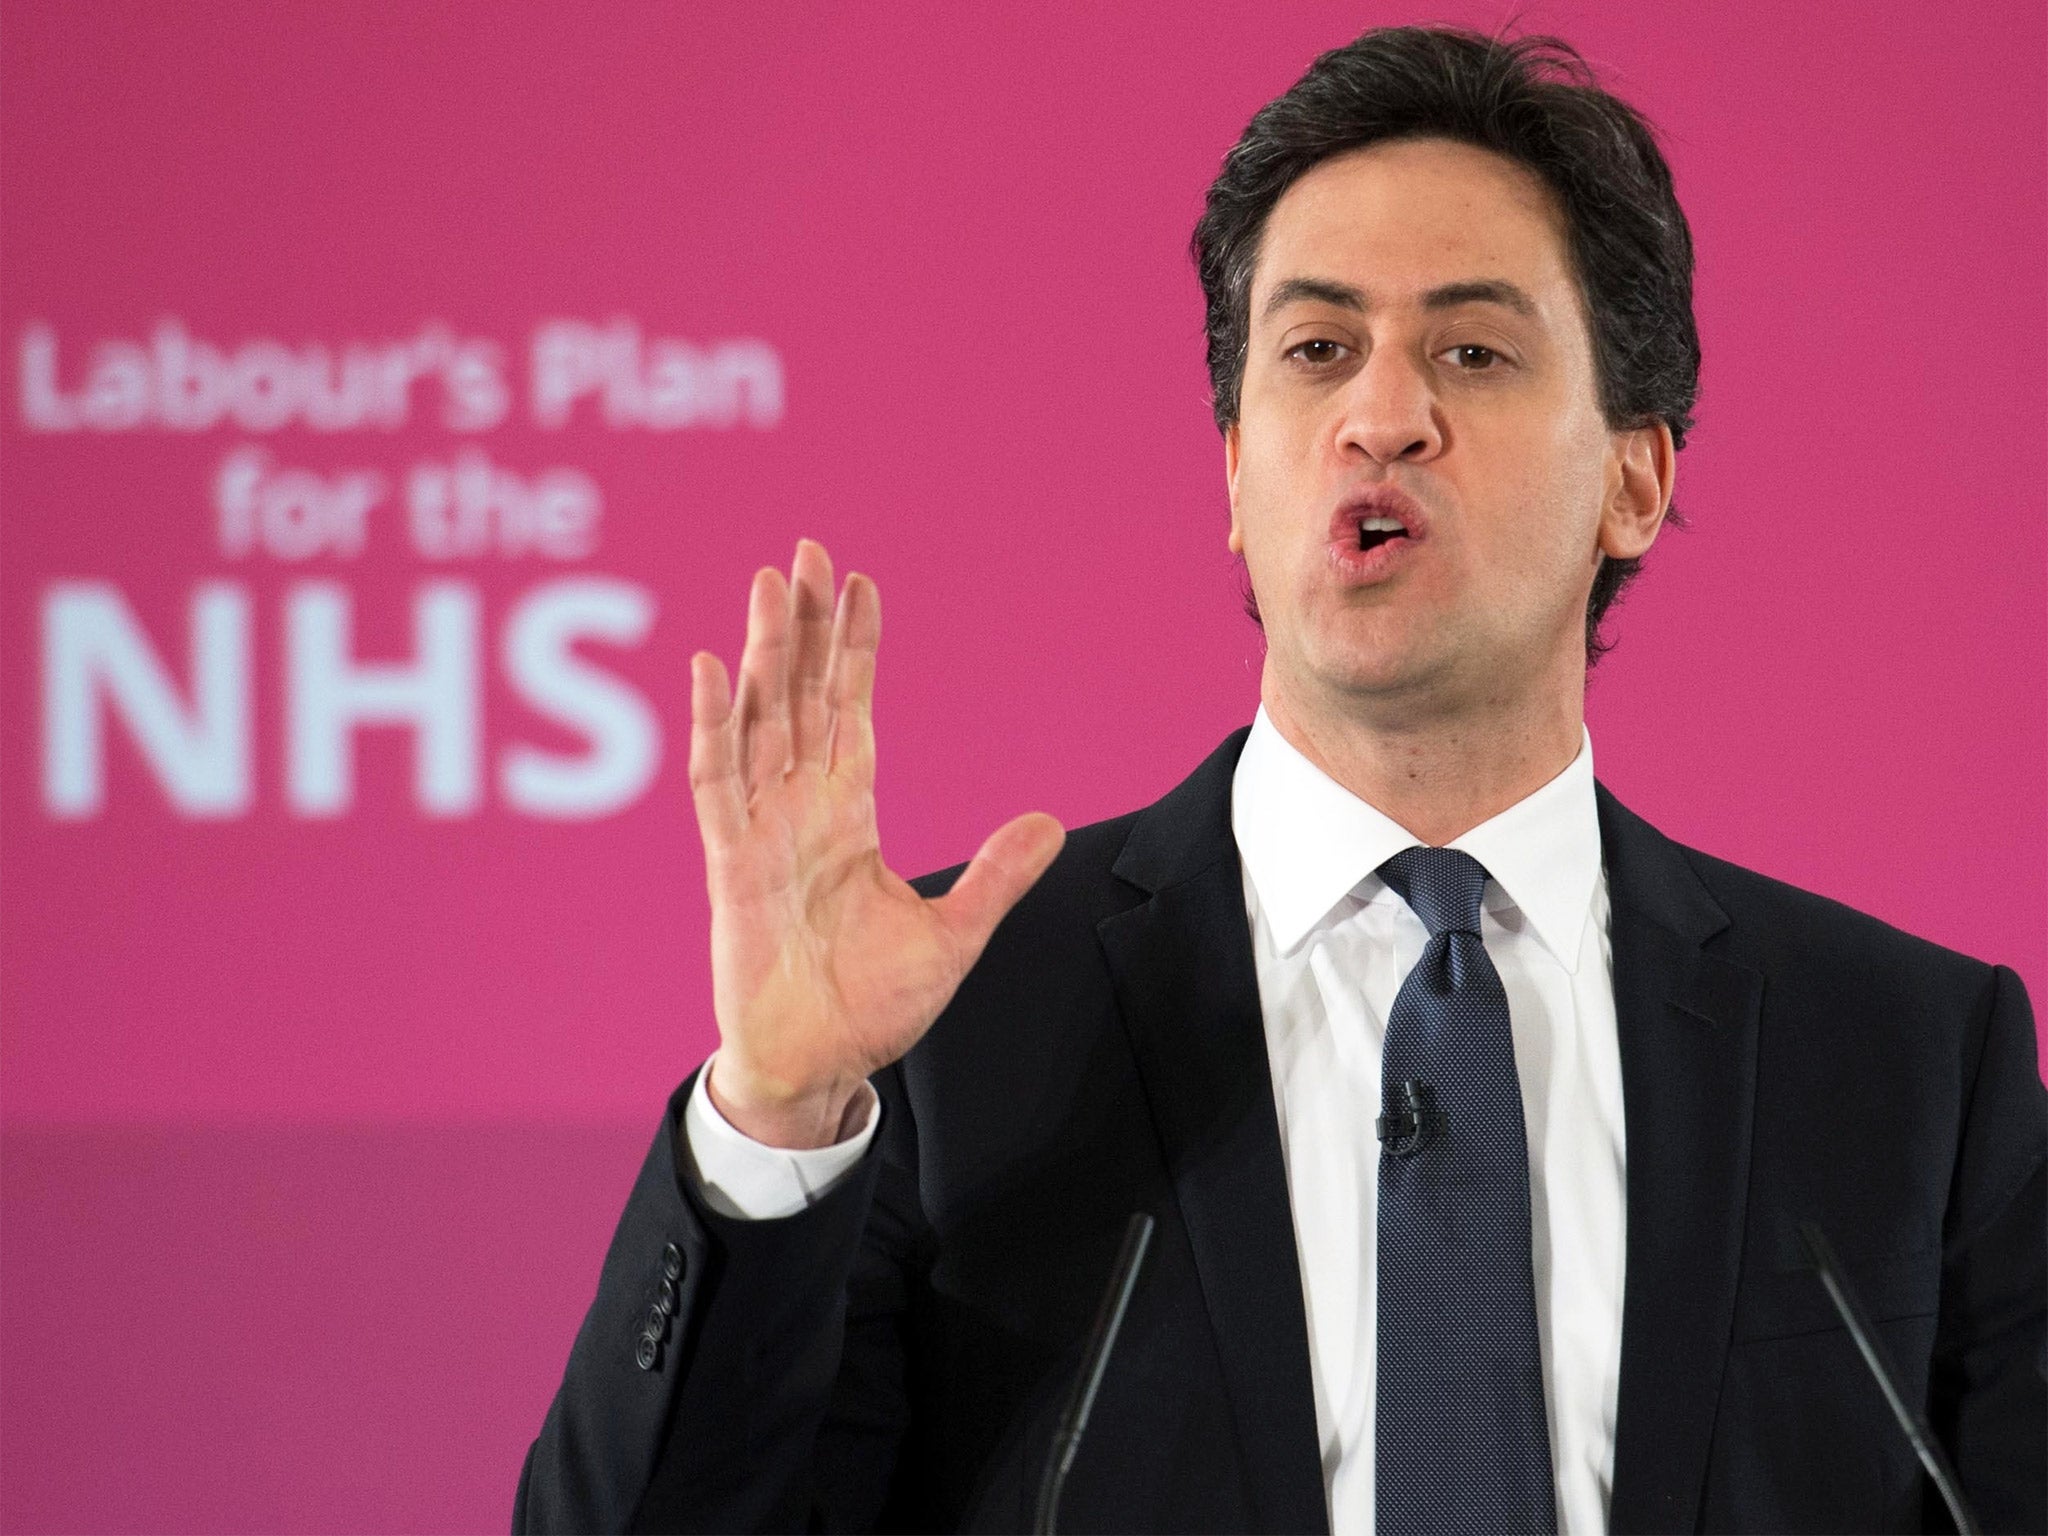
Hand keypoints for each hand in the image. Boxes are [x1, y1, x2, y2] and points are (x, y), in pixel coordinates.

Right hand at [689, 540, 1065, 1147]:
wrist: (819, 1066)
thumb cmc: (873, 1005)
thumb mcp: (952, 933)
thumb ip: (995, 875)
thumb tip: (1049, 821)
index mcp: (848, 815)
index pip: (850, 711)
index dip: (854, 649)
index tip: (862, 585)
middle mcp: (800, 809)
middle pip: (801, 696)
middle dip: (805, 625)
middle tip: (809, 551)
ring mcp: (762, 831)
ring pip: (761, 721)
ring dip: (764, 653)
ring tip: (769, 585)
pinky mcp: (732, 863)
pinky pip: (718, 782)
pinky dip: (714, 725)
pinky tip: (714, 668)